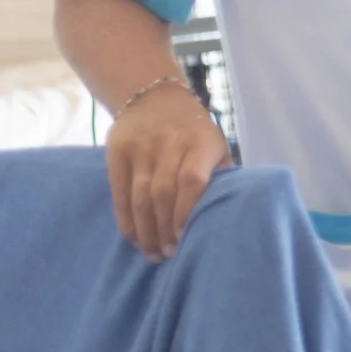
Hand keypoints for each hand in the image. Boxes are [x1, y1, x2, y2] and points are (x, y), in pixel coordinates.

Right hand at [104, 85, 229, 261]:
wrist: (155, 97)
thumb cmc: (195, 133)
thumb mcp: (216, 146)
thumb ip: (222, 176)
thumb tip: (232, 217)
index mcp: (201, 141)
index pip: (192, 181)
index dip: (187, 212)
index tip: (187, 238)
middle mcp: (170, 141)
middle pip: (163, 194)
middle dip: (164, 230)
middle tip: (168, 255)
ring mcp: (141, 145)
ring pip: (140, 196)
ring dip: (145, 231)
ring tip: (152, 253)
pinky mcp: (117, 150)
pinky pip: (120, 192)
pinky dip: (126, 219)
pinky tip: (134, 237)